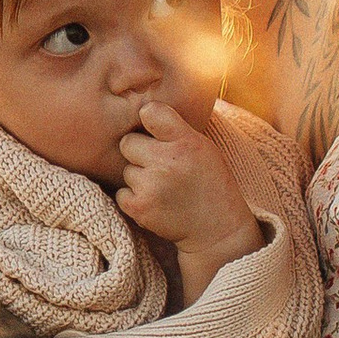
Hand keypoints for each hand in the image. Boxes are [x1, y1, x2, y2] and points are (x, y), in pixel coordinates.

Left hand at [116, 102, 257, 276]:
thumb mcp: (203, 148)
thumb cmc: (208, 182)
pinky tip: (155, 202)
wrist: (217, 228)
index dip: (148, 119)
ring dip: (139, 178)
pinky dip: (134, 198)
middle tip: (160, 166)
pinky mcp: (139, 207)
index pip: (150, 112)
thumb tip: (142, 109)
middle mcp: (167, 161)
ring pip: (126, 170)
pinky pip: (122, 192)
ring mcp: (151, 185)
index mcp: (186, 141)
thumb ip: (175, 129)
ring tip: (163, 188)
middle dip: (139, 153)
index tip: (153, 130)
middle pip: (128, 142)